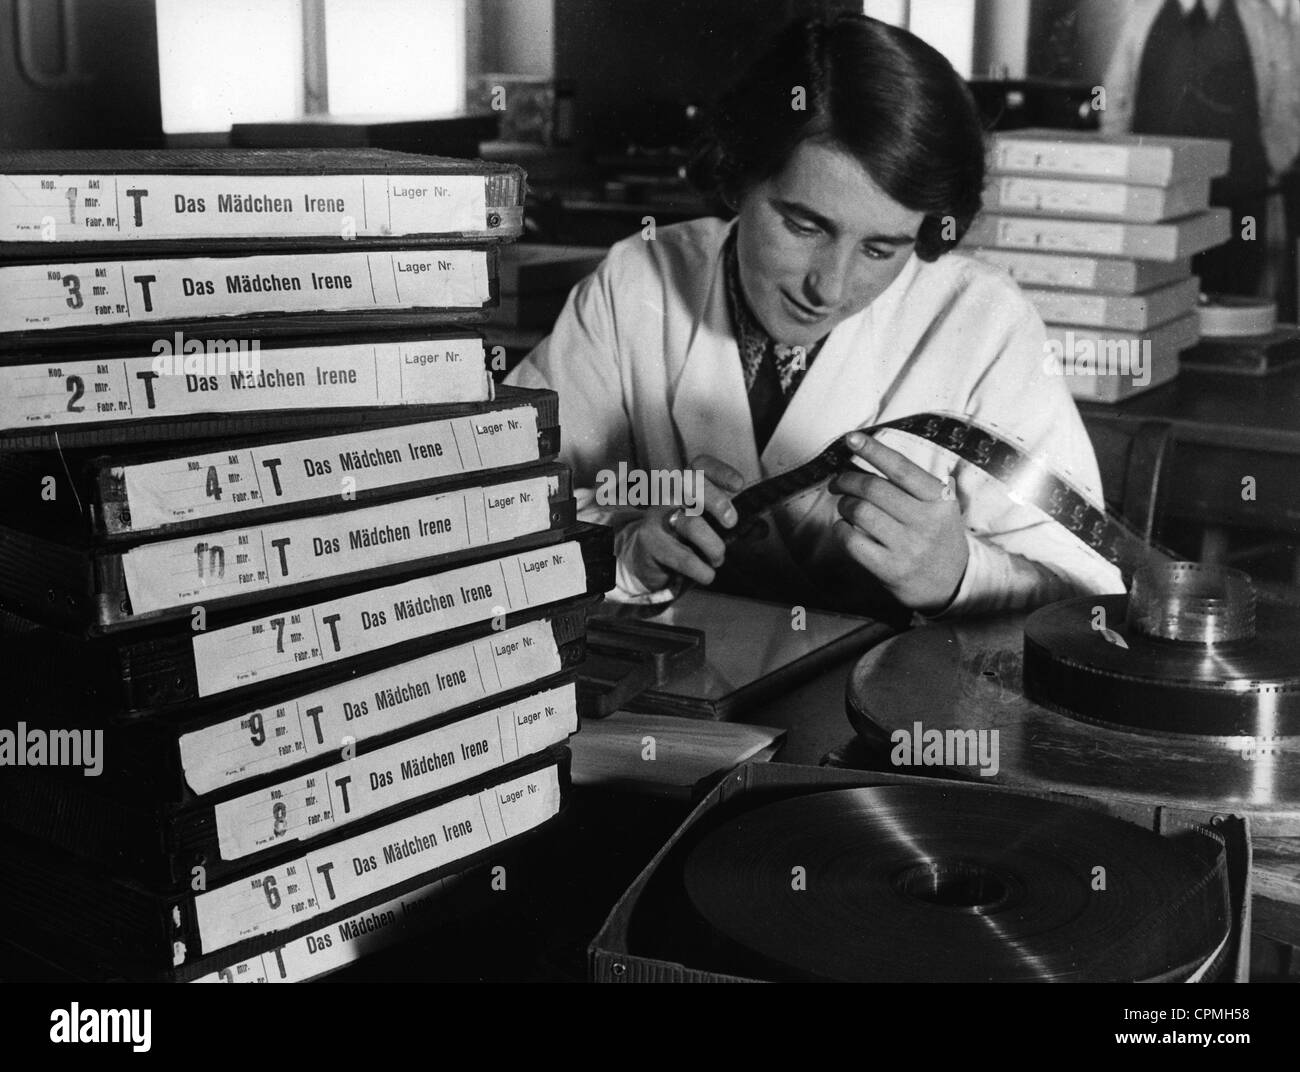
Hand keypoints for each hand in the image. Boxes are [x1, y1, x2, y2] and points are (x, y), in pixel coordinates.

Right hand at [618, 454, 743, 589]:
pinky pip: (681, 555)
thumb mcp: (707, 525)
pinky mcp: (650, 541)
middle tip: (732, 523)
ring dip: (713, 546)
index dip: (721, 471)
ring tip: (718, 558)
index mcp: (685, 484)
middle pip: (691, 484)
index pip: (700, 466)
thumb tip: (762, 529)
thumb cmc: (681, 535)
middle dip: (718, 502)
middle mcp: (668, 494)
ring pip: (691, 524)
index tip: (739, 485)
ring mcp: (657, 516)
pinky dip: (700, 569)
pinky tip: (707, 574)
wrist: (643, 555)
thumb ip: (733, 525)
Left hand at [829, 432, 968, 613]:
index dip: (874, 450)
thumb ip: (911, 484)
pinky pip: (852, 541)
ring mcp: (909, 547)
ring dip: (844, 505)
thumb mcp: (940, 506)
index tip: (851, 438)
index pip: (901, 468)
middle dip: (847, 480)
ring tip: (846, 507)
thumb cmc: (938, 536)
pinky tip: (845, 529)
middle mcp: (926, 521)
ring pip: (860, 512)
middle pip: (873, 489)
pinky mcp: (890, 570)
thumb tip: (865, 456)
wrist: (953, 584)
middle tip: (838, 482)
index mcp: (939, 500)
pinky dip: (841, 530)